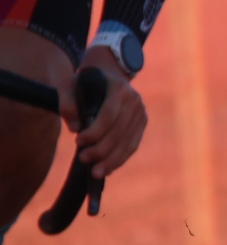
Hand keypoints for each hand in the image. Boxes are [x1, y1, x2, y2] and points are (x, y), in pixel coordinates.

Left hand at [72, 47, 147, 178]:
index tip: (78, 142)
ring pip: (128, 141)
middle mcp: (135, 101)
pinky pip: (133, 144)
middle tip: (83, 159)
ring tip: (96, 172)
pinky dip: (121, 158)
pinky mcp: (142, 122)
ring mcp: (141, 112)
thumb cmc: (85, 81)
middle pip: (119, 132)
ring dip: (112, 160)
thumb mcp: (70, 84)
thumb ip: (67, 102)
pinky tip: (108, 169)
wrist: (109, 72)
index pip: (109, 116)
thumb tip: (76, 127)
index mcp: (120, 89)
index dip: (94, 132)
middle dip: (101, 149)